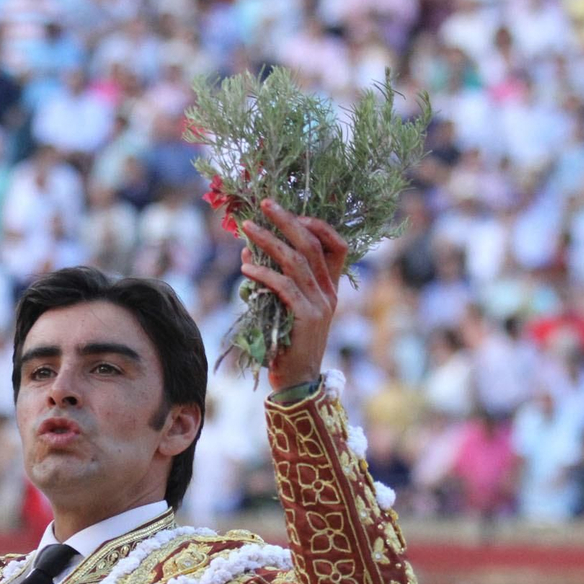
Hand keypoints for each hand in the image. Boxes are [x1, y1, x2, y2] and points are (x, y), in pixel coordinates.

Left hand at [239, 198, 349, 391]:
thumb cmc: (286, 342)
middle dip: (288, 221)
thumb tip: (249, 251)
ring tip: (248, 229)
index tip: (292, 213)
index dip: (318, 225)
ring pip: (296, 261)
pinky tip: (246, 267)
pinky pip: (284, 287)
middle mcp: (329, 292)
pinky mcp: (306, 318)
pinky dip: (264, 273)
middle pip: (313, 245)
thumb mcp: (284, 306)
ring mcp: (320, 305)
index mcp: (330, 287)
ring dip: (269, 241)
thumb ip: (275, 280)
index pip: (337, 246)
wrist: (296, 379)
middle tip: (265, 204)